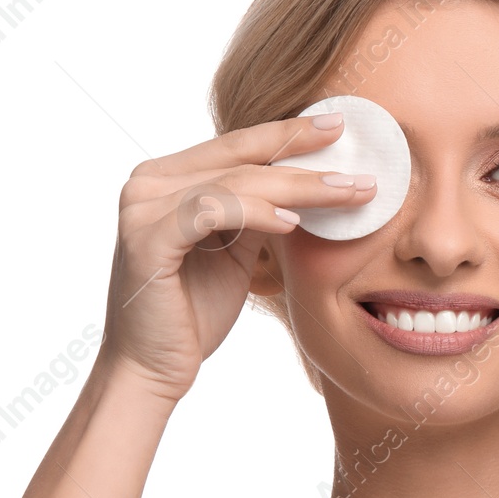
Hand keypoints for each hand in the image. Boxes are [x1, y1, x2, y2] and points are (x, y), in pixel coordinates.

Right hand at [98, 113, 378, 400]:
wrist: (152, 370)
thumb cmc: (193, 314)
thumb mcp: (234, 252)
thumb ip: (255, 212)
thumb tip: (305, 183)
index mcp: (166, 179)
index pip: (236, 146)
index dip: (288, 133)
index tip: (338, 127)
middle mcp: (148, 183)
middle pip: (239, 156)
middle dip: (303, 154)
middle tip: (356, 156)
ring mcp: (142, 208)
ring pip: (234, 182)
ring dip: (296, 186)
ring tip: (345, 194)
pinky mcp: (147, 239)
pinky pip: (213, 211)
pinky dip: (256, 213)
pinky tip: (293, 222)